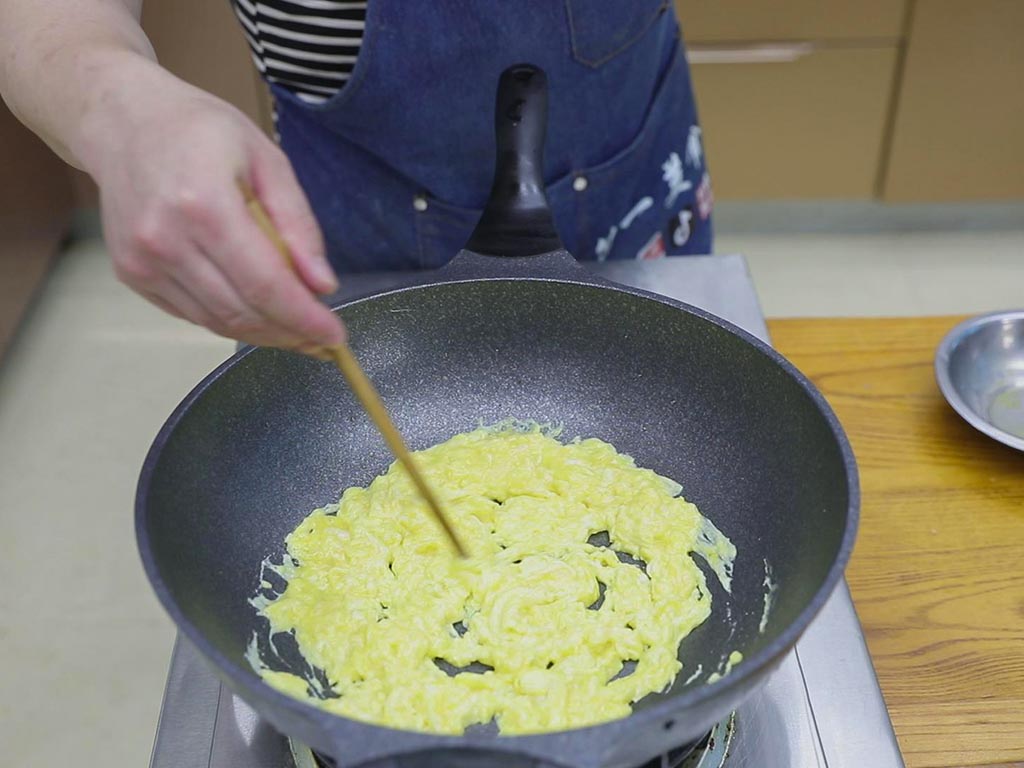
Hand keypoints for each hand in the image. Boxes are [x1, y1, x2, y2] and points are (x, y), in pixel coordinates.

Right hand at [81, 67, 343, 351]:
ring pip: (217, 322)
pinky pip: (193, 314)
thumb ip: (298, 224)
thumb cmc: (199, 131)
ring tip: (295, 326)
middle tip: (321, 335)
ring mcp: (143, 261)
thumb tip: (322, 284)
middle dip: (290, 332)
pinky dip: (230, 319)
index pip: (264, 284)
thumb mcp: (267, 160)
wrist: (122, 121)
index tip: (335, 336)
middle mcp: (166, 239)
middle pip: (242, 312)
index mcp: (204, 204)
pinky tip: (255, 310)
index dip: (304, 318)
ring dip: (263, 332)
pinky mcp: (132, 273)